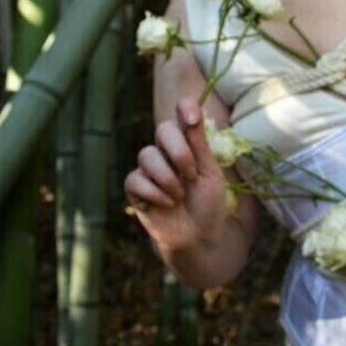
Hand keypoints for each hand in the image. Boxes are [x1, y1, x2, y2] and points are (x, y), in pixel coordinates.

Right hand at [124, 98, 229, 253]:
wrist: (199, 237)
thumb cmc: (208, 204)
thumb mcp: (210, 174)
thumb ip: (200, 145)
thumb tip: (194, 113)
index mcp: (186, 147)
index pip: (180, 116)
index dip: (185, 108)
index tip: (192, 118)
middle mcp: (164, 154)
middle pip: (162, 130)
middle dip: (180, 152)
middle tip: (192, 175)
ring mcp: (148, 171)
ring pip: (147, 155)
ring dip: (168, 179)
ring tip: (180, 196)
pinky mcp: (135, 190)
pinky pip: (136, 180)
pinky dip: (156, 193)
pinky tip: (168, 205)